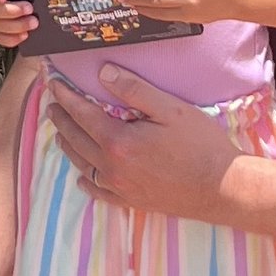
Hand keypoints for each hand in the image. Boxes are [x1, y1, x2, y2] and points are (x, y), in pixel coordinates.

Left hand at [45, 65, 250, 224]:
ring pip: (83, 164)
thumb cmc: (200, 145)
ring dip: (69, 145)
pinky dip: (86, 181)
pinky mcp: (132, 201)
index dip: (65, 96)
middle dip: (62, 119)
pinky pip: (99, 191)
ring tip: (61, 131)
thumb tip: (103, 73)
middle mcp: (113, 167)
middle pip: (76, 139)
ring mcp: (120, 187)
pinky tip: (82, 176)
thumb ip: (134, 90)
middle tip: (52, 103)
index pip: (82, 114)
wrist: (222, 189)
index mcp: (118, 141)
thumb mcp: (170, 109)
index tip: (53, 83)